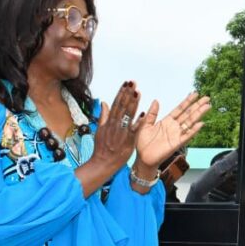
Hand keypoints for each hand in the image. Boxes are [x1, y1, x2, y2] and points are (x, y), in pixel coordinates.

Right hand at [74, 82, 141, 196]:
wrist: (103, 162)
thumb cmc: (102, 147)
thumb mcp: (100, 130)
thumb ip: (104, 116)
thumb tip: (104, 102)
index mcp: (109, 121)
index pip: (116, 103)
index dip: (121, 93)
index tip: (126, 83)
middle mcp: (115, 125)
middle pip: (122, 106)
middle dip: (128, 94)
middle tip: (133, 83)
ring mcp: (122, 132)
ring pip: (128, 115)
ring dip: (133, 103)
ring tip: (138, 92)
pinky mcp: (128, 140)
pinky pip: (135, 129)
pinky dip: (139, 121)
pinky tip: (144, 112)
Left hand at [135, 92, 211, 168]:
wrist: (143, 158)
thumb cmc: (142, 143)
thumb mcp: (145, 124)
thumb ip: (152, 113)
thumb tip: (156, 100)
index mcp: (167, 121)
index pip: (180, 109)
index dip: (187, 101)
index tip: (195, 94)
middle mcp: (174, 126)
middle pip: (188, 114)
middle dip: (197, 106)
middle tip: (207, 98)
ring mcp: (177, 134)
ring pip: (190, 122)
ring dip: (199, 114)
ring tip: (207, 106)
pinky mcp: (177, 143)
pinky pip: (187, 135)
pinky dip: (194, 130)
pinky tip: (201, 123)